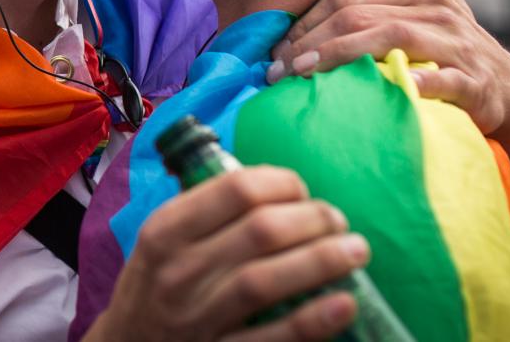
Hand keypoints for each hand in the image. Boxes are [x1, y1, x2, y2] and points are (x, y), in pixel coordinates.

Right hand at [86, 166, 365, 341]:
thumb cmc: (154, 286)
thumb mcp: (160, 240)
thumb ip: (204, 211)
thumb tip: (274, 183)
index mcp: (165, 230)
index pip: (234, 189)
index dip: (282, 183)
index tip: (303, 190)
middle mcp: (177, 272)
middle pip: (259, 231)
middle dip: (312, 219)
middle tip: (338, 220)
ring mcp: (196, 319)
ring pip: (266, 281)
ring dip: (321, 261)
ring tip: (355, 251)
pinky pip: (271, 339)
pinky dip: (311, 321)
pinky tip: (344, 304)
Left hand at [268, 0, 509, 158]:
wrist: (504, 88)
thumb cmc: (450, 38)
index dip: (306, 18)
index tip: (276, 46)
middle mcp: (439, 8)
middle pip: (360, 14)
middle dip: (310, 41)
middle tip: (278, 68)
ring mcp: (457, 44)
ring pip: (390, 38)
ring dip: (340, 56)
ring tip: (304, 75)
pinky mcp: (473, 82)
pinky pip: (442, 78)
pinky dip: (416, 82)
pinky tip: (391, 87)